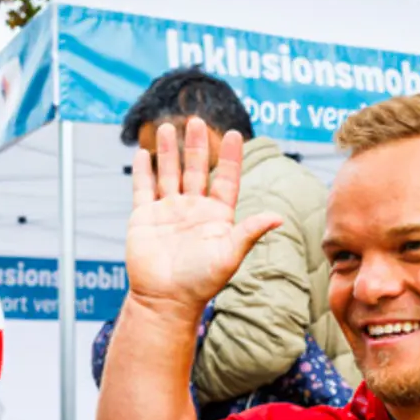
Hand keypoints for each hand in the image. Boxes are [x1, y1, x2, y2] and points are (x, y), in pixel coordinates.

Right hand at [125, 117, 281, 314]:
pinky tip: (142, 153)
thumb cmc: (201, 282)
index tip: (233, 133)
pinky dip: (142, 171)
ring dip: (168, 150)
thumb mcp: (229, 255)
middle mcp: (193, 210)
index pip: (226, 179)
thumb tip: (277, 217)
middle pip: (196, 169)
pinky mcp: (144, 218)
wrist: (166, 300)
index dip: (230, 157)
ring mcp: (168, 212)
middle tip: (196, 119)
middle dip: (196, 145)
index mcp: (216, 216)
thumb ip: (249, 232)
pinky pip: (143, 189)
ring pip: (168, 173)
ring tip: (168, 126)